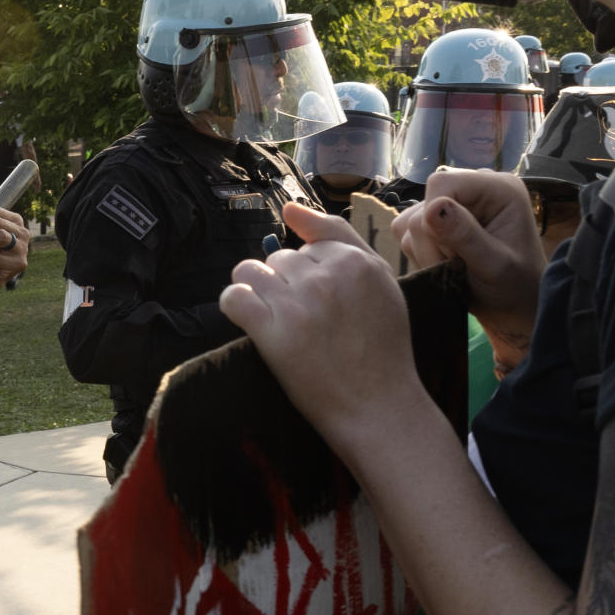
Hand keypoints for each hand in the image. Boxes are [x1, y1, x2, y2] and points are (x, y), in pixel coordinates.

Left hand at [217, 205, 425, 447]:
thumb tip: (289, 209)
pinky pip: (233, 297)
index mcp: (356, 260)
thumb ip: (338, 237)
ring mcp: (297, 302)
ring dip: (257, 292)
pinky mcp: (271, 330)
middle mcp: (326, 275)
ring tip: (277, 319)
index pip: (308, 245)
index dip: (310, 274)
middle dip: (284, 284)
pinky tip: (253, 323)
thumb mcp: (380, 282)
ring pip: (250, 271)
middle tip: (305, 320)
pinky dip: (235, 307)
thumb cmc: (382, 347)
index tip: (321, 303)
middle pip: (279, 258)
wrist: (378, 406)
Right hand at [391, 168, 544, 349]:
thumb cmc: (515, 286)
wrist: (513, 305)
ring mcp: (454, 204)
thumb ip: (465, 236)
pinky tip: (445, 264)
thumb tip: (432, 208)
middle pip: (423, 204)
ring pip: (409, 221)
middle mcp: (474, 188)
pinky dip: (420, 254)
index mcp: (498, 189)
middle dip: (433, 243)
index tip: (452, 252)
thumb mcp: (495, 265)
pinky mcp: (437, 220)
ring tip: (455, 268)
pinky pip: (405, 232)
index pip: (441, 183)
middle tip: (459, 266)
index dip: (433, 216)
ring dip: (426, 252)